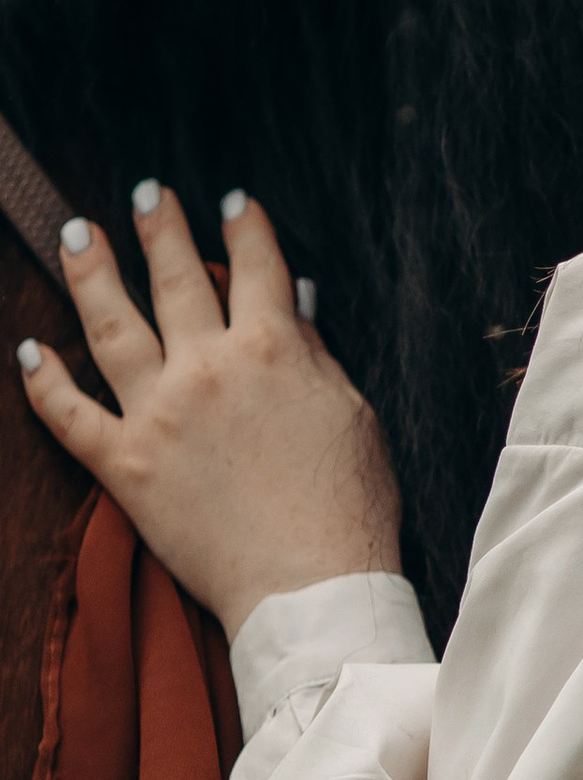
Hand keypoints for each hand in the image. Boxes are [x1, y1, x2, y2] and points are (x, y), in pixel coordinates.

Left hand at [16, 183, 402, 641]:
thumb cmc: (348, 506)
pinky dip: (44, 382)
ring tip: (78, 234)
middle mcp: (207, 368)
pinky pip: (69, 415)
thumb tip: (294, 305)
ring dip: (91, 273)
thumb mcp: (353, 414)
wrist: (312, 585)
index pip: (256, 267)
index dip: (246, 227)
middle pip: (176, 279)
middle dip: (161, 228)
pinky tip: (30, 351)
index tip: (234, 202)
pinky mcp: (124, 466)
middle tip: (148, 194)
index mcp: (273, 350)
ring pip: (112, 326)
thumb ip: (315, 355)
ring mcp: (158, 414)